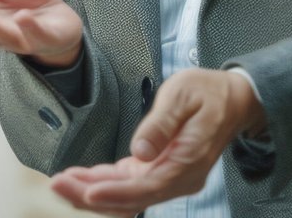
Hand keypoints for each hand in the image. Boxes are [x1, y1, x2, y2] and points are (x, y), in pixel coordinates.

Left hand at [49, 68, 263, 214]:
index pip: (147, 187)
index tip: (88, 190)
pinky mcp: (159, 171)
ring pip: (127, 196)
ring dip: (93, 192)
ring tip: (62, 182)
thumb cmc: (209, 93)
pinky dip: (104, 183)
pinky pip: (129, 185)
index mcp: (188, 162)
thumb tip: (140, 150)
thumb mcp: (183, 95)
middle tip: (59, 185)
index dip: (115, 192)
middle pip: (132, 199)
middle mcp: (179, 178)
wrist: (232, 100)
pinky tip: (81, 178)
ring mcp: (169, 178)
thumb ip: (161, 123)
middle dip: (92, 195)